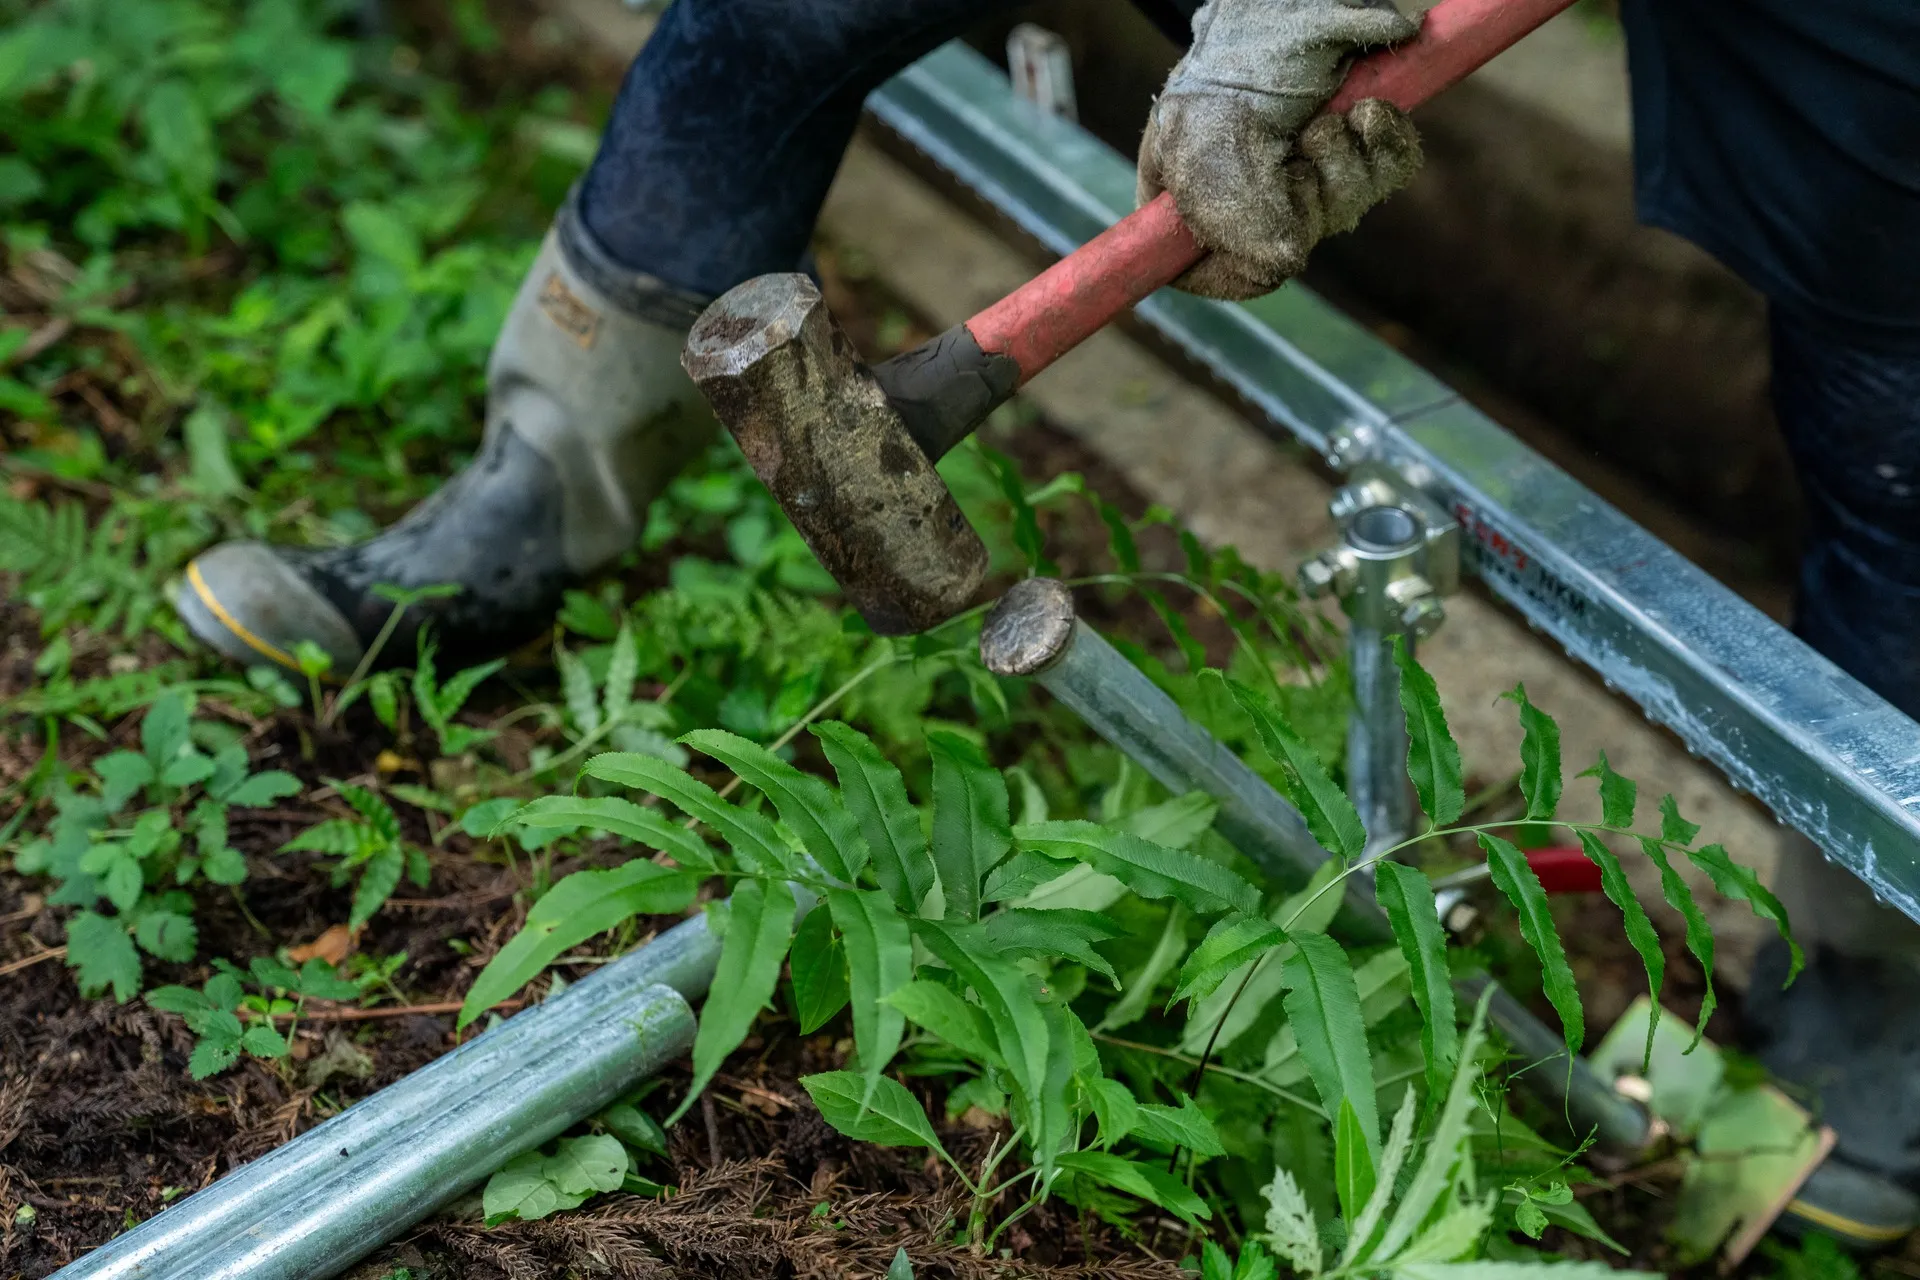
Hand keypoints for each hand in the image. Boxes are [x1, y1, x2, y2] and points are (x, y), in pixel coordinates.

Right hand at [1138, 0, 1422, 300]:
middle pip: (1294, 246)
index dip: (1238, 265)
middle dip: (1307, 194)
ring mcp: (1313, 175)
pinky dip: (1386, 140)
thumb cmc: (1231, 66)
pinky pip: (1392, 170)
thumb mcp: (1207, 139)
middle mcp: (1253, 197)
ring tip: (1326, 118)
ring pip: (1348, 208)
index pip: (1210, 271)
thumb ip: (1233, 213)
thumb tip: (1289, 262)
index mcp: (1193, 199)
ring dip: (1344, 159)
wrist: (1286, 4)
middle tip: (1296, 148)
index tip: (1265, 238)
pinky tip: (1368, 112)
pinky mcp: (1364, 148)